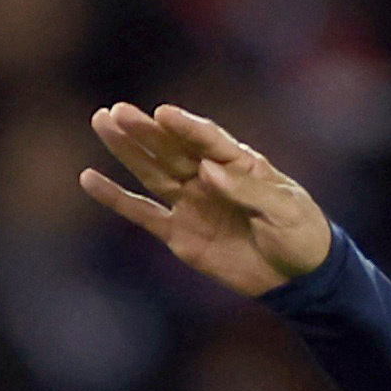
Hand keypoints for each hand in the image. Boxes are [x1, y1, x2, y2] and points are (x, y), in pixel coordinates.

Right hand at [80, 102, 333, 294]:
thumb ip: (247, 190)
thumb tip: (207, 171)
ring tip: (101, 122)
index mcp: (240, 162)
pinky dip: (116, 198)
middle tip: (116, 111)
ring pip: (152, 171)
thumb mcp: (285, 210)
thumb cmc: (301, 234)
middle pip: (171, 149)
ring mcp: (191, 203)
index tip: (162, 113)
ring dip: (126, 149)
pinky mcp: (179, 234)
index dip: (185, 127)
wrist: (299, 279)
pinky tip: (89, 178)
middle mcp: (209, 177)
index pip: (207, 139)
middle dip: (145, 131)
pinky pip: (142, 213)